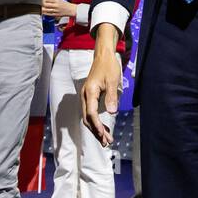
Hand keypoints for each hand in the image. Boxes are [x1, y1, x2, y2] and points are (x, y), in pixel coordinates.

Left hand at [40, 0, 76, 19]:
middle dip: (42, 4)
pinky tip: (44, 11)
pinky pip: (48, 14)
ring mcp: (55, 10)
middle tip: (41, 4)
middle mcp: (56, 5)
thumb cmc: (64, 4)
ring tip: (42, 7)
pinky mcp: (55, 15)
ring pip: (45, 10)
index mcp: (57, 0)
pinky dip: (45, 13)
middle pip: (45, 4)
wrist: (70, 9)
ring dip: (42, 8)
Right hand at [81, 30, 121, 145]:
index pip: (91, 113)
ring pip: (88, 117)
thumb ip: (112, 97)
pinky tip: (103, 129)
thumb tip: (112, 112)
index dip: (96, 125)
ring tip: (106, 140)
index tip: (102, 134)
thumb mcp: (113, 80)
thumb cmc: (108, 66)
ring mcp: (86, 97)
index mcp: (89, 92)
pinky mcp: (90, 98)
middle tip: (106, 141)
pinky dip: (96, 122)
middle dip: (96, 131)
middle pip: (87, 118)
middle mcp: (85, 96)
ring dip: (96, 129)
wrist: (103, 56)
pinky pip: (91, 113)